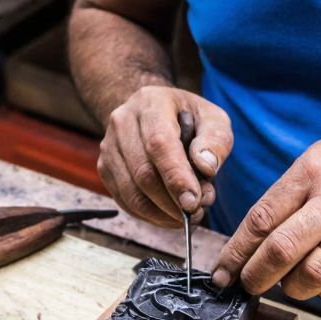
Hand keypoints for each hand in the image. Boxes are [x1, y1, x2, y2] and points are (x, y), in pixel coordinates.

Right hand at [98, 86, 232, 227]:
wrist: (156, 113)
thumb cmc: (190, 119)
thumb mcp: (214, 119)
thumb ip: (216, 140)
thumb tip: (206, 167)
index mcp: (151, 103)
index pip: (159, 144)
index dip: (176, 177)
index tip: (193, 202)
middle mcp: (122, 122)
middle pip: (143, 172)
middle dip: (172, 201)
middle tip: (197, 213)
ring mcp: (109, 146)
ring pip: (131, 192)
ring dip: (161, 213)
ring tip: (187, 216)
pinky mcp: (105, 168)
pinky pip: (124, 201)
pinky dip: (149, 216)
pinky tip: (170, 216)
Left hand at [213, 122, 320, 300]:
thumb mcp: (319, 157)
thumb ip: (287, 194)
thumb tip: (252, 239)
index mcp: (311, 171)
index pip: (261, 219)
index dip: (236, 252)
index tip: (224, 272)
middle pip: (281, 250)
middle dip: (255, 276)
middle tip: (248, 285)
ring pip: (312, 274)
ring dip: (292, 288)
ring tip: (288, 283)